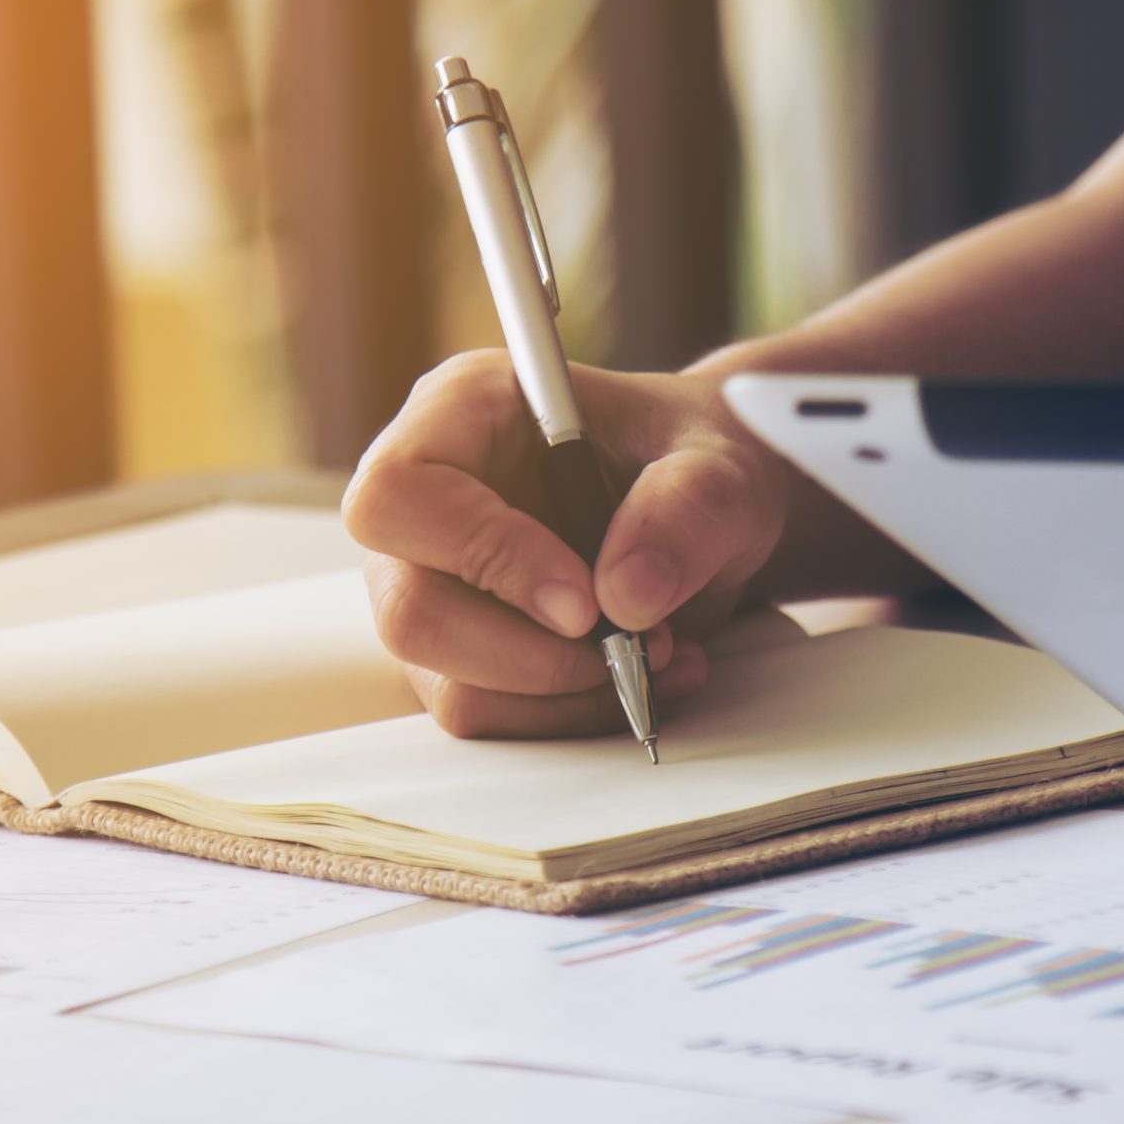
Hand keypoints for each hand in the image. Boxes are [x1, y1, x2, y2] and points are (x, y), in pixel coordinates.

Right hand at [343, 351, 791, 738]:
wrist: (708, 507)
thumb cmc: (692, 458)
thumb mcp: (722, 462)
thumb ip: (688, 507)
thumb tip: (626, 593)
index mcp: (461, 411)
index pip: (400, 493)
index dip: (481, 554)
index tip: (585, 603)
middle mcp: (426, 499)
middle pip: (407, 608)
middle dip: (528, 654)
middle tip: (630, 646)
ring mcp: (431, 579)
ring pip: (446, 678)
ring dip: (561, 691)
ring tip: (657, 655)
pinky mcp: (459, 645)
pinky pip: (485, 710)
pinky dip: (567, 711)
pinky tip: (636, 673)